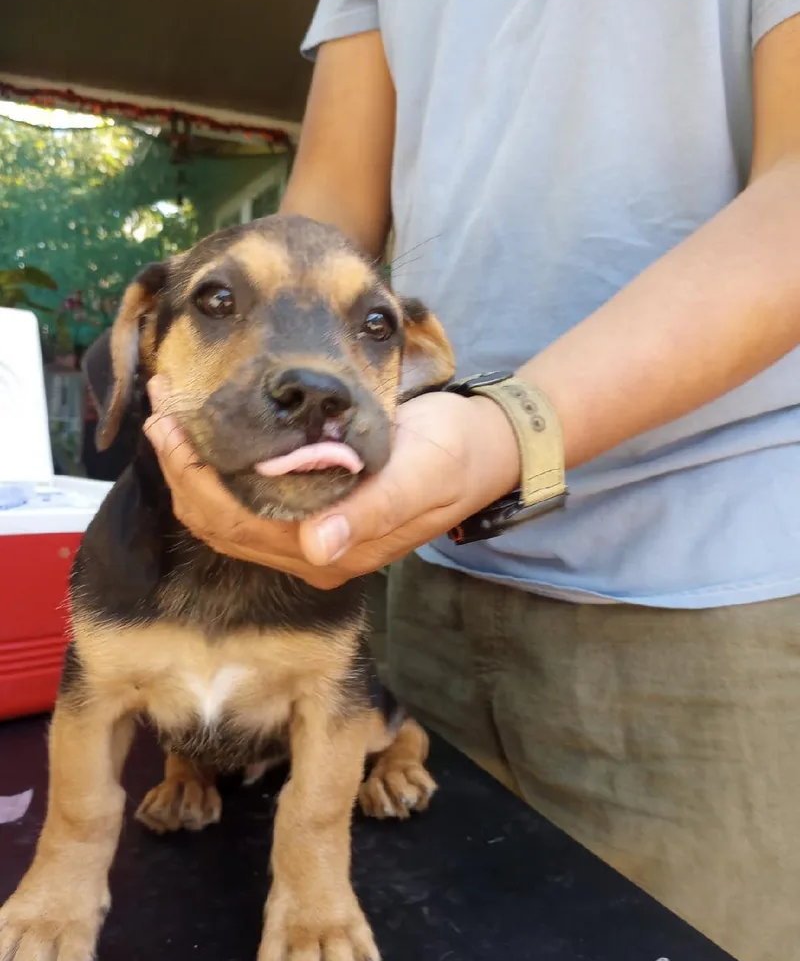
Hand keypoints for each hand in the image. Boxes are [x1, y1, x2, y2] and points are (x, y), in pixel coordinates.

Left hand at [144, 380, 519, 588]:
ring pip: (227, 516)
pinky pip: (244, 501)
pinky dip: (215, 471)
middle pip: (223, 524)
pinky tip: (202, 437)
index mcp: (338, 551)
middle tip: (160, 409)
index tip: (171, 424)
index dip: (198, 480)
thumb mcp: (422, 475)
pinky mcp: (310, 511)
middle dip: (183, 470)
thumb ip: (372, 511)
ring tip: (168, 417)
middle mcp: (314, 552)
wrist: (482, 449)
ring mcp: (309, 535)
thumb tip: (317, 548)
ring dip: (191, 471)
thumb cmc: (454, 455)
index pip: (245, 526)